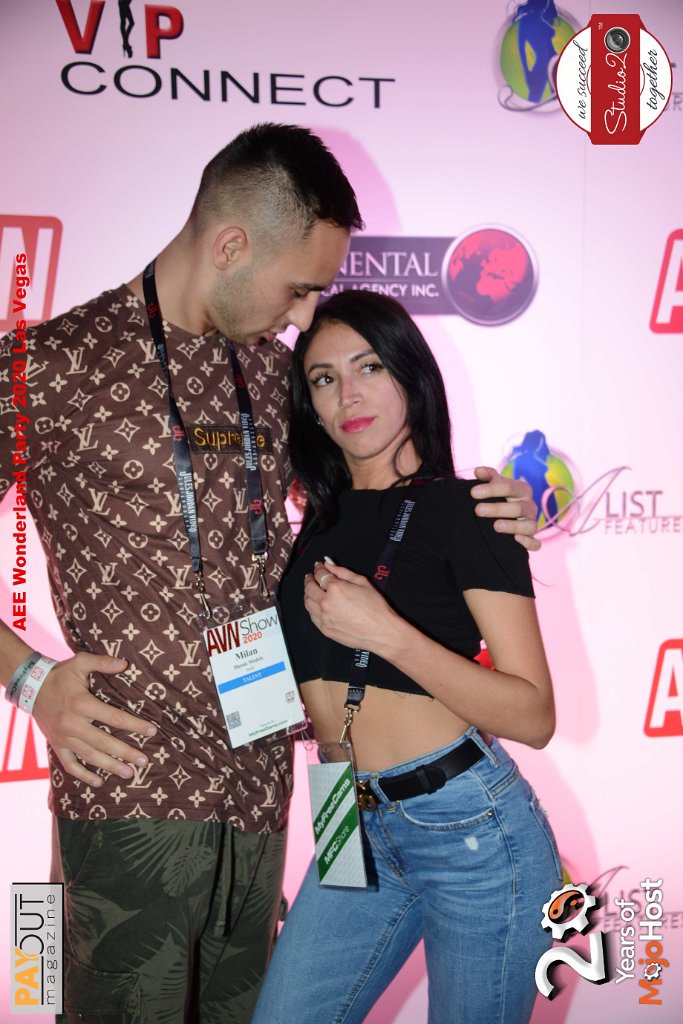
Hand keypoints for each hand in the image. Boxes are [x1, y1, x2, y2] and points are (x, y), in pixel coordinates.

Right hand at [32, 653, 156, 786]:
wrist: (31, 687)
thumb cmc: (61, 674)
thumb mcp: (80, 662)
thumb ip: (102, 662)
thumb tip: (124, 664)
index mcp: (81, 704)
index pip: (113, 717)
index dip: (134, 725)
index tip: (152, 731)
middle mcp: (72, 724)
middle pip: (103, 742)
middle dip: (125, 752)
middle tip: (144, 761)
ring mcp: (64, 737)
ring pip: (89, 756)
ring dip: (109, 766)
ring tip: (129, 773)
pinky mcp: (57, 745)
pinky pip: (70, 764)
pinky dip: (83, 775)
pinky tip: (98, 782)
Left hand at [304, 560, 398, 652]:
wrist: (381, 632)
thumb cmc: (376, 607)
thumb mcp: (362, 582)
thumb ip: (342, 571)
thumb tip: (328, 563)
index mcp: (336, 588)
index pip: (320, 574)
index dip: (318, 568)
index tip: (318, 566)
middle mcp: (326, 602)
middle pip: (309, 587)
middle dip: (309, 579)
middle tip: (312, 576)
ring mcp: (324, 617)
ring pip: (307, 602)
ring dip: (308, 593)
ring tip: (313, 590)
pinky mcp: (325, 629)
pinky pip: (312, 616)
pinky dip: (312, 608)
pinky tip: (317, 605)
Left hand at [471, 466, 540, 551]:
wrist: (509, 512)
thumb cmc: (501, 496)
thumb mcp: (495, 484)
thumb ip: (488, 476)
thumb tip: (477, 470)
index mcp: (523, 490)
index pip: (509, 487)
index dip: (491, 489)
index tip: (473, 492)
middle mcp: (530, 506)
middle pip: (518, 508)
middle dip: (497, 509)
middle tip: (478, 510)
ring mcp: (532, 523)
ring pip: (529, 526)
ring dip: (512, 526)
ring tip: (495, 526)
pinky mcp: (531, 538)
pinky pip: (534, 543)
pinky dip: (527, 543)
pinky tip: (515, 540)